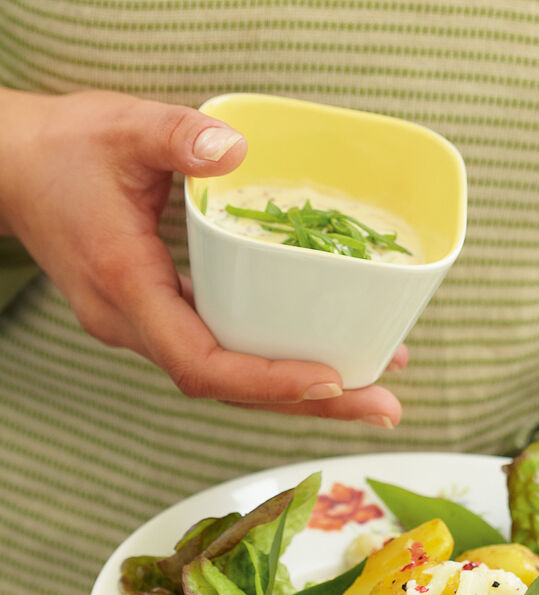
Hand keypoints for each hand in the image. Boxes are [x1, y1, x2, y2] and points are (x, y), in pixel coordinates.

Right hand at [0, 89, 402, 424]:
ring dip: (301, 394)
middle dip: (310, 404)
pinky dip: (276, 364)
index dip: (267, 380)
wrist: (11, 170)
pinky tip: (326, 356)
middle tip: (385, 406)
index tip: (330, 379)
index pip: (201, 362)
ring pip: (231, 381)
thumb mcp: (118, 128)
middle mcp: (137, 326)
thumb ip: (176, 136)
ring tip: (374, 390)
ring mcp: (149, 329)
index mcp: (127, 287)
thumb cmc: (62, 150)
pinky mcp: (163, 319)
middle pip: (231, 388)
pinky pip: (225, 355)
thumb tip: (236, 150)